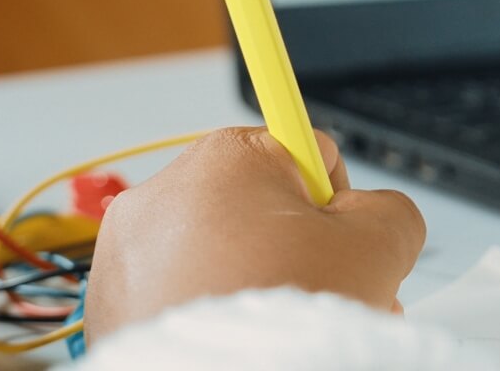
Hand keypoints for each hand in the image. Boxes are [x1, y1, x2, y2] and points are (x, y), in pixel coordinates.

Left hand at [84, 127, 426, 343]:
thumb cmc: (283, 321)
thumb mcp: (379, 243)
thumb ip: (388, 208)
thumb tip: (374, 215)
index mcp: (226, 157)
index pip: (307, 156)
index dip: (337, 207)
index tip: (341, 248)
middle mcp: (163, 193)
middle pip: (259, 208)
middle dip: (296, 252)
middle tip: (318, 297)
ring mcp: (126, 254)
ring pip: (216, 254)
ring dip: (252, 282)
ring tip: (278, 328)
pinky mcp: (111, 306)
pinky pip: (176, 295)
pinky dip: (209, 313)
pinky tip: (241, 342)